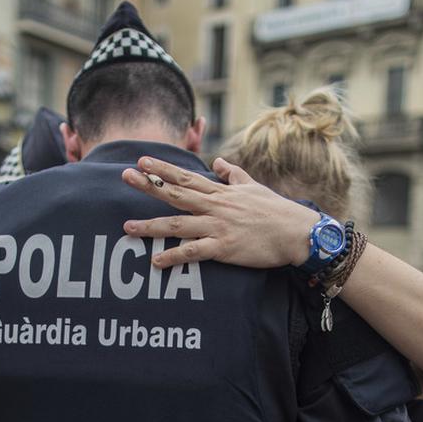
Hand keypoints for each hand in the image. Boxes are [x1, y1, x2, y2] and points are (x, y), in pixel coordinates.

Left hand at [120, 156, 318, 269]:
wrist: (297, 232)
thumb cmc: (276, 210)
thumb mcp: (253, 186)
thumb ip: (232, 174)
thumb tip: (218, 161)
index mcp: (221, 192)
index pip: (186, 177)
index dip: (163, 168)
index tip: (142, 160)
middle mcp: (215, 207)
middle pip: (175, 194)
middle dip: (149, 185)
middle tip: (125, 176)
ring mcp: (218, 227)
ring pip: (177, 224)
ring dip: (151, 226)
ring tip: (127, 227)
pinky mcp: (224, 248)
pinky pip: (193, 252)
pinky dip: (173, 256)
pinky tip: (156, 261)